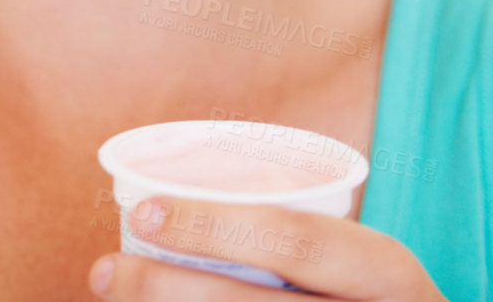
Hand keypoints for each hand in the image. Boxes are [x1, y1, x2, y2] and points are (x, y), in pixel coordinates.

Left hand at [88, 195, 447, 299]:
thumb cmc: (367, 300)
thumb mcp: (361, 264)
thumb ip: (297, 236)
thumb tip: (163, 200)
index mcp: (390, 274)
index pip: (293, 239)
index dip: (211, 226)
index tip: (143, 214)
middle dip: (160, 288)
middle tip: (102, 270)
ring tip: (109, 299)